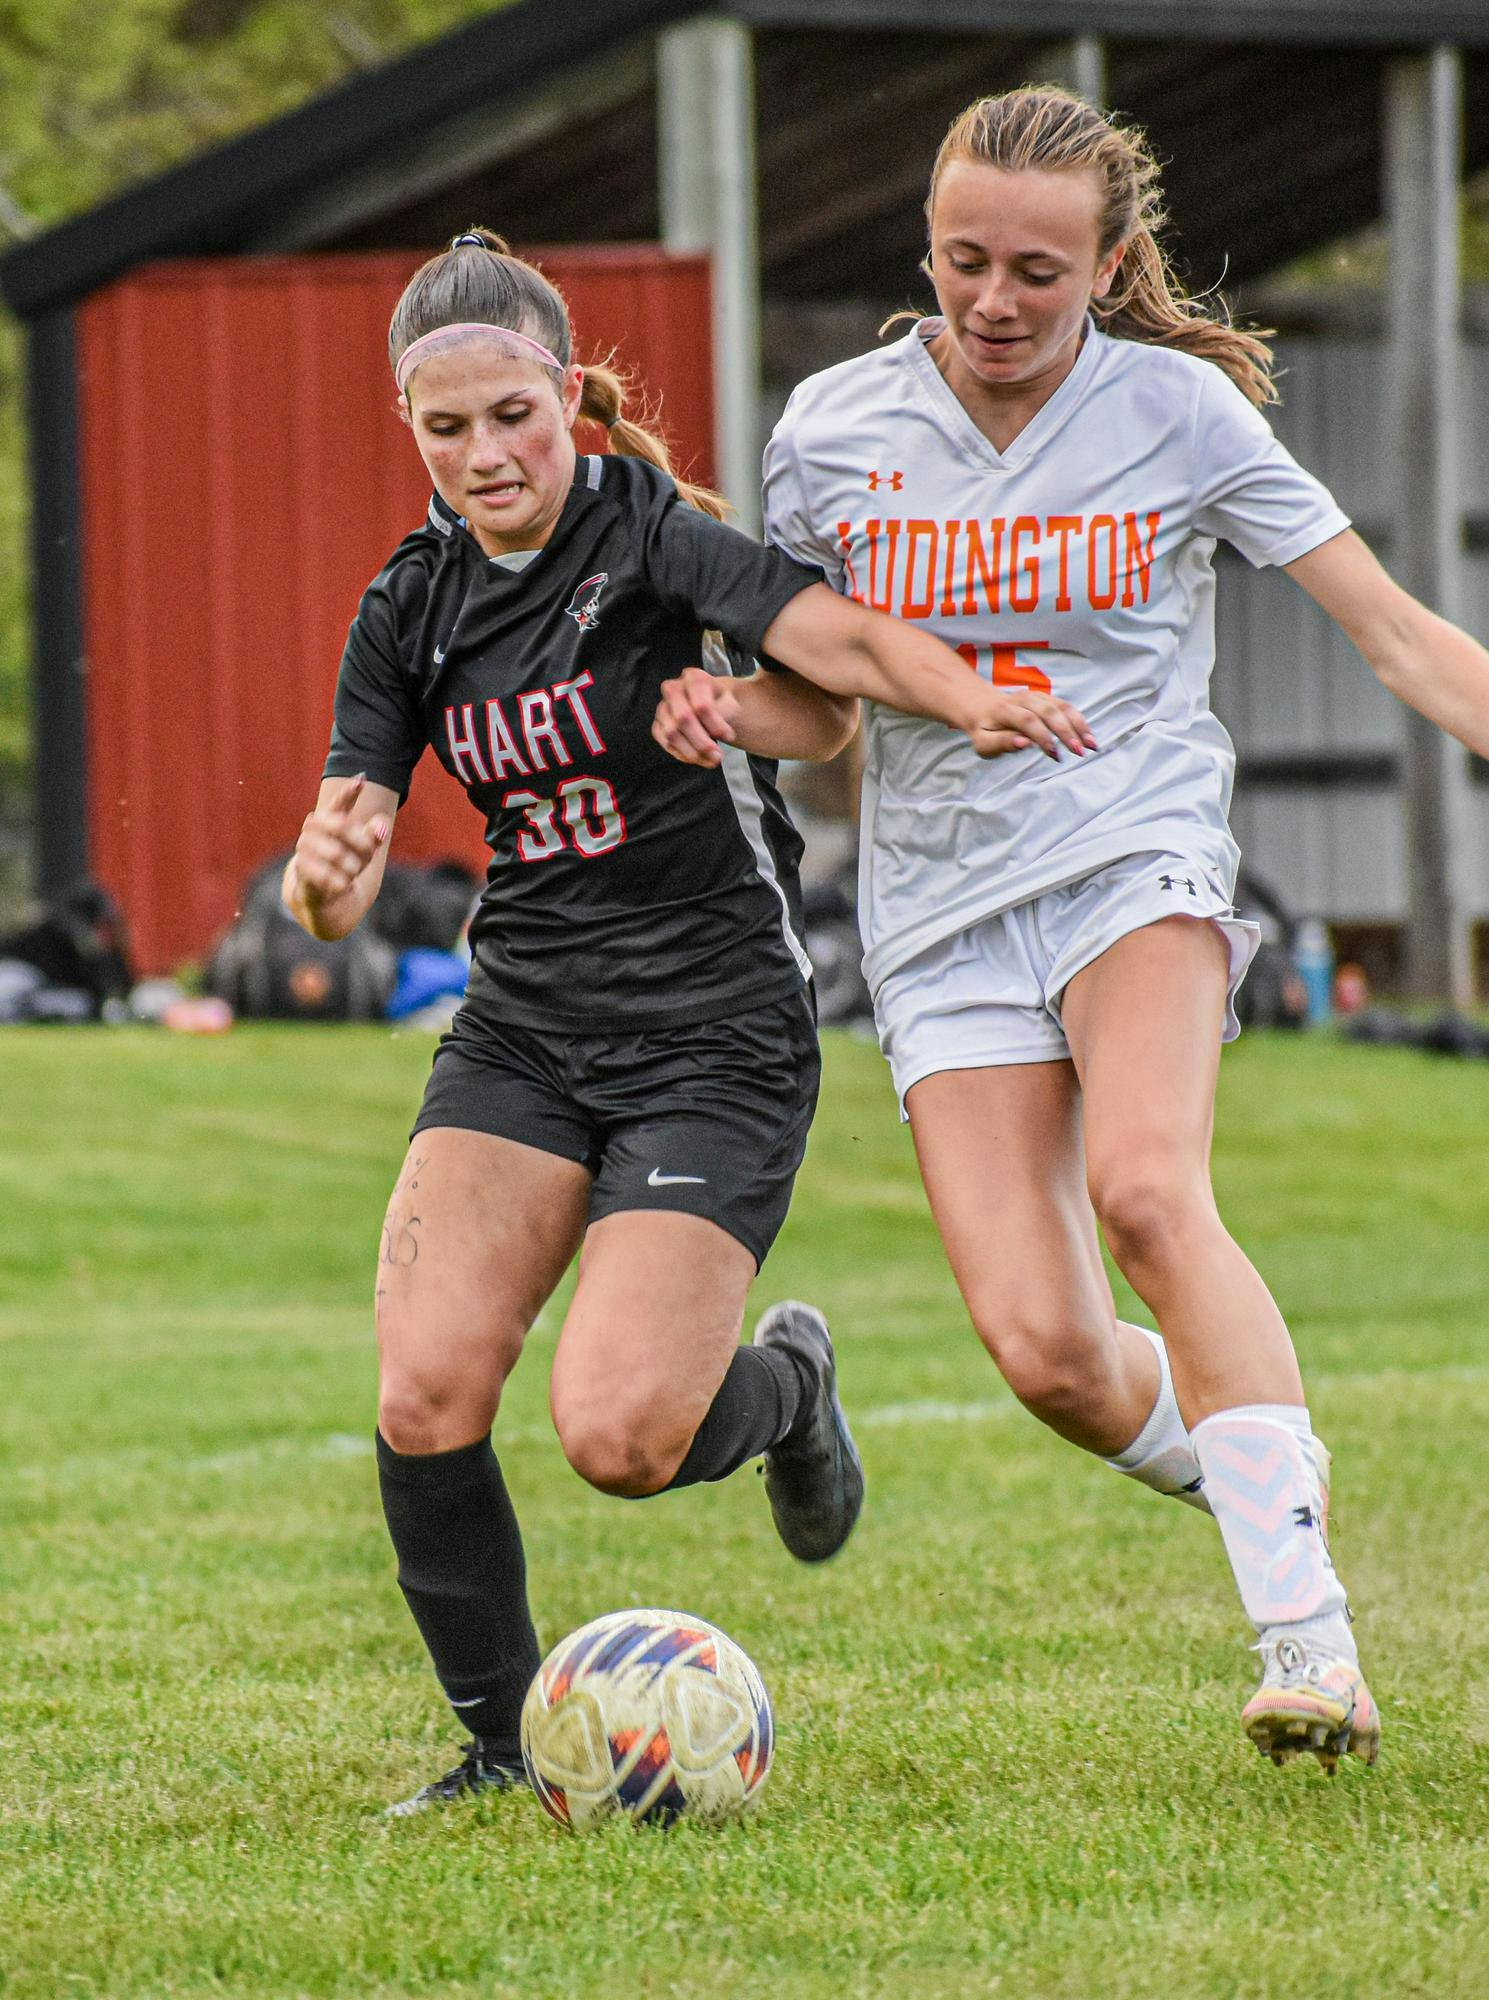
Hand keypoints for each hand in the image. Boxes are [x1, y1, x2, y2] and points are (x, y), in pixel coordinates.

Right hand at [290, 775, 389, 910]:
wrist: (320, 892)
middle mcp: (313, 829)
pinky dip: (339, 881)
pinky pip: (325, 873)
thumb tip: (383, 826)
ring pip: (337, 852)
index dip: (349, 792)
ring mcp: (304, 847)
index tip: (361, 780)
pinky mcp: (300, 868)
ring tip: (352, 873)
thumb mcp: (364, 850)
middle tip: (370, 854)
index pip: (340, 803)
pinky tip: (342, 884)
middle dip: (361, 841)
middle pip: (342, 825)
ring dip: (351, 866)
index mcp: (330, 819)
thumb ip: (374, 836)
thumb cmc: (345, 863)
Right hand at [651, 666, 740, 767]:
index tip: (729, 737)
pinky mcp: (658, 725)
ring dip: (693, 752)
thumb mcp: (732, 703)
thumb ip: (726, 712)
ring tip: (712, 760)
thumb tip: (718, 727)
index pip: (701, 705)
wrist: (715, 706)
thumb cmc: (723, 702)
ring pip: (672, 734)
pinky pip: (666, 743)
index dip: (716, 725)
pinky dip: (683, 755)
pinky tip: (698, 758)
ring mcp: (663, 707)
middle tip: (718, 756)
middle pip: (683, 719)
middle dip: (702, 742)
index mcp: (694, 678)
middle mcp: (674, 689)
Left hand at [962, 688, 1097, 762]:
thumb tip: (1025, 744)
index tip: (1055, 754)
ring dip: (1079, 725)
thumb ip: (1002, 743)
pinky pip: (1066, 707)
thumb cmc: (983, 730)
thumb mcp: (983, 743)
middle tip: (1080, 751)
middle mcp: (1023, 699)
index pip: (1028, 721)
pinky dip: (1079, 721)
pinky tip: (1088, 736)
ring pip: (1062, 707)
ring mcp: (1037, 696)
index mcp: (1005, 710)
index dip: (1043, 736)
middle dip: (1066, 732)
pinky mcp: (1046, 698)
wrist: (982, 705)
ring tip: (1092, 745)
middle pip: (1049, 711)